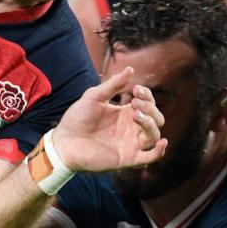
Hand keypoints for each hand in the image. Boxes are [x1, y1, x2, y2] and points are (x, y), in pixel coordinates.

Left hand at [52, 66, 166, 171]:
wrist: (64, 141)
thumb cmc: (76, 119)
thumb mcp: (94, 97)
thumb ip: (113, 85)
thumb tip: (130, 69)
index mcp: (126, 113)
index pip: (148, 103)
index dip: (147, 95)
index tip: (136, 90)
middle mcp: (131, 128)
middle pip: (156, 118)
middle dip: (150, 108)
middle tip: (134, 102)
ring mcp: (130, 144)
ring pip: (154, 135)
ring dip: (150, 123)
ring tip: (135, 114)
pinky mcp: (127, 158)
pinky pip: (149, 157)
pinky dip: (159, 151)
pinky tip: (162, 142)